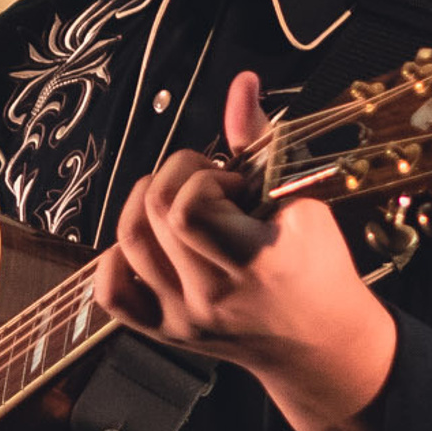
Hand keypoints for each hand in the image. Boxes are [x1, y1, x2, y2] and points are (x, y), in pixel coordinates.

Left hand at [93, 71, 396, 430]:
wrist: (320, 346)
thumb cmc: (317, 269)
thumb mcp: (303, 203)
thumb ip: (261, 144)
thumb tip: (241, 84)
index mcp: (256, 263)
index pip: (190, 204)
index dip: (203, 176)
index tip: (233, 184)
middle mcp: (213, 296)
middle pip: (154, 215)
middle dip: (175, 178)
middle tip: (207, 187)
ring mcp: (184, 319)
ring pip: (128, 243)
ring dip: (146, 205)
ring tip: (179, 205)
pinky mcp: (166, 334)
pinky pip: (111, 293)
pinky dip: (115, 259)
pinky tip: (148, 244)